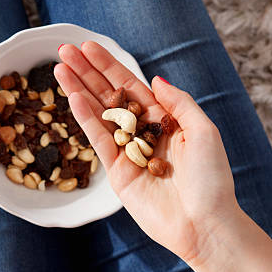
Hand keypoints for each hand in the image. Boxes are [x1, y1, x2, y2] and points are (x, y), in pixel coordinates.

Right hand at [54, 41, 240, 266]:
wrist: (204, 224)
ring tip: (59, 68)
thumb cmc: (211, 179)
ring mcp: (128, 153)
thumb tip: (155, 79)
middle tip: (64, 50)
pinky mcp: (117, 173)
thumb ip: (178, 103)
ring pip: (99, 115)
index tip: (88, 47)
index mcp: (165, 120)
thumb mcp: (203, 131)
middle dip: (87, 73)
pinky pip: (99, 140)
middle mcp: (143, 133)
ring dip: (78, 91)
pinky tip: (73, 97)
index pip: (131, 86)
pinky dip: (86, 119)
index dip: (109, 66)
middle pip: (109, 96)